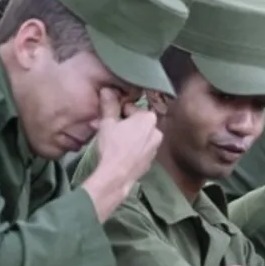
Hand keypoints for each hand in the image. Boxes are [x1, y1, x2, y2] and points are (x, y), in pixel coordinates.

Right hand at [80, 89, 161, 220]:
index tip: (110, 117)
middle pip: (137, 122)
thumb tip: (107, 90)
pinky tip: (119, 152)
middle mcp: (157, 132)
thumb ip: (109, 104)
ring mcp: (155, 148)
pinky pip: (140, 149)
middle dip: (123, 123)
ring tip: (111, 140)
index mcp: (149, 119)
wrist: (117, 175)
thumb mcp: (107, 122)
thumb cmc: (112, 146)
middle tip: (107, 128)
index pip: (132, 108)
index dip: (119, 111)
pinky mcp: (151, 161)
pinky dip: (132, 148)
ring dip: (126, 135)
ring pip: (139, 136)